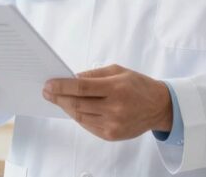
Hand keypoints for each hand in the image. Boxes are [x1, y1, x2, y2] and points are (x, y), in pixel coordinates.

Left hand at [43, 64, 172, 141]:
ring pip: (80, 116)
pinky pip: (87, 125)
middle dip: (59, 97)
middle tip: (47, 91)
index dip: (62, 86)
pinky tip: (72, 108)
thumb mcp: (118, 71)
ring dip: (65, 107)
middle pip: (78, 104)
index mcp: (116, 88)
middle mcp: (114, 108)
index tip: (49, 84)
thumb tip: (71, 78)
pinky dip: (77, 116)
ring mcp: (112, 124)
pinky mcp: (111, 135)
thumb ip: (94, 75)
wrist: (159, 107)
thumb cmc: (138, 85)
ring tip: (57, 99)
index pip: (82, 88)